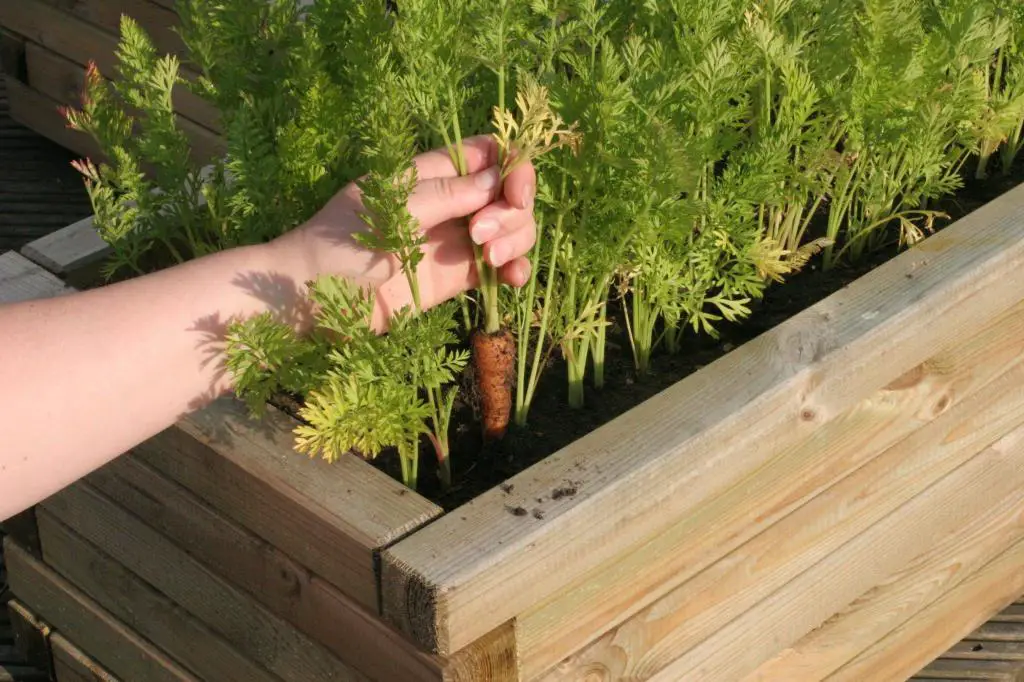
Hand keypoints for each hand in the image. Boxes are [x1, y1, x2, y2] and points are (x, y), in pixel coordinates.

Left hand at [280, 135, 536, 325]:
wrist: (308, 300)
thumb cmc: (339, 243)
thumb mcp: (391, 210)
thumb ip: (446, 194)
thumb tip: (496, 177)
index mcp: (426, 173)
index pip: (484, 154)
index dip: (511, 165)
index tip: (514, 189)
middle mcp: (445, 203)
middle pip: (504, 192)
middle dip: (510, 210)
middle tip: (482, 234)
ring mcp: (451, 241)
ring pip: (508, 229)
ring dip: (514, 238)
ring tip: (491, 260)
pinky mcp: (453, 279)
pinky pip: (497, 267)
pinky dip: (514, 268)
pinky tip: (512, 278)